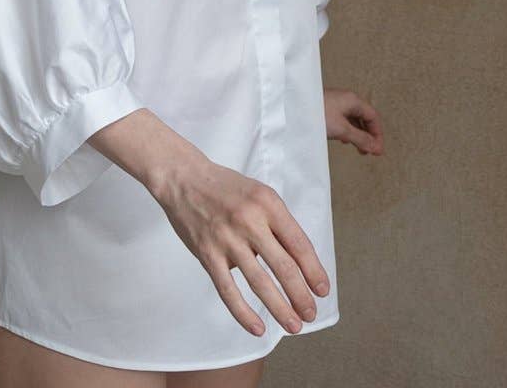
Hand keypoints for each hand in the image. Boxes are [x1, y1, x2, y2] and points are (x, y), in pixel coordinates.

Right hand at [152, 155, 330, 337]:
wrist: (184, 178)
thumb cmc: (226, 188)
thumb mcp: (259, 194)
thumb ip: (277, 223)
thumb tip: (297, 262)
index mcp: (268, 203)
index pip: (298, 244)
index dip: (314, 271)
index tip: (322, 290)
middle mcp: (250, 220)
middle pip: (283, 266)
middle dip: (301, 296)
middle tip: (311, 315)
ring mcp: (227, 238)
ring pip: (259, 282)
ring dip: (279, 308)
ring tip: (293, 325)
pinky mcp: (207, 254)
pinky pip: (228, 290)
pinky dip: (244, 312)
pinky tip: (257, 327)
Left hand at [323, 87, 383, 155]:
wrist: (294, 108)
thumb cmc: (318, 114)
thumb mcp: (342, 130)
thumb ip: (360, 139)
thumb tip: (376, 148)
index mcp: (353, 101)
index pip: (373, 117)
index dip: (377, 134)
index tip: (377, 150)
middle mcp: (346, 100)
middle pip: (364, 118)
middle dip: (368, 135)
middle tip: (369, 152)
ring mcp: (336, 103)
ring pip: (353, 120)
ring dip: (358, 134)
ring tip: (358, 149)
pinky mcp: (326, 108)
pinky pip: (343, 120)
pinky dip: (348, 131)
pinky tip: (343, 140)